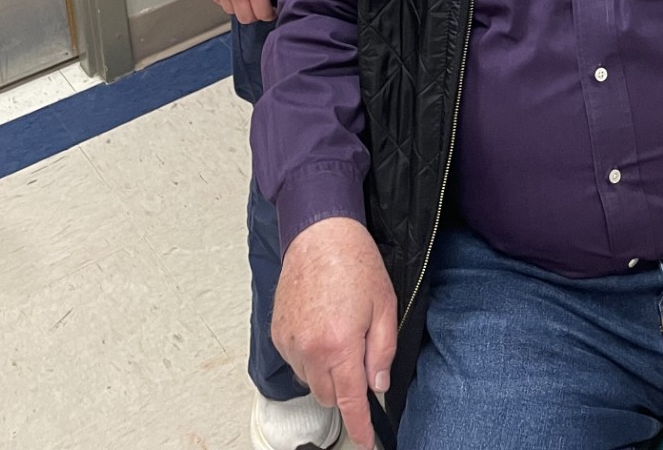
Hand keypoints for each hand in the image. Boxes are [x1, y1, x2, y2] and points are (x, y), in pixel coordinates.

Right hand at [272, 218, 396, 449]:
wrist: (319, 233)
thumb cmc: (356, 262)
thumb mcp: (385, 304)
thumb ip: (383, 351)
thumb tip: (378, 385)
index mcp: (339, 345)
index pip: (349, 401)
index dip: (359, 426)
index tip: (365, 442)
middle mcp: (310, 349)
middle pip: (328, 395)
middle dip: (345, 388)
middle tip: (359, 356)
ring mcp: (290, 342)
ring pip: (311, 380)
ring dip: (327, 371)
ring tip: (339, 331)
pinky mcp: (277, 333)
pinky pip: (296, 361)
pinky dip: (310, 355)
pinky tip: (321, 326)